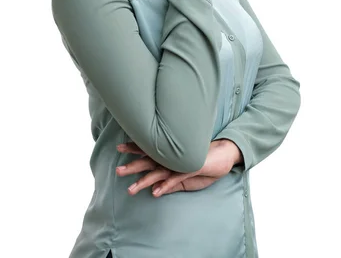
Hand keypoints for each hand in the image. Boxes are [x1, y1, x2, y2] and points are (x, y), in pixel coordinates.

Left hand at [116, 139, 242, 196]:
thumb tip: (154, 189)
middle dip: (132, 166)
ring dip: (144, 181)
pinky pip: (175, 178)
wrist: (223, 155)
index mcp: (169, 155)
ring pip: (159, 172)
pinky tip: (155, 193)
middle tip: (117, 170)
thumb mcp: (184, 176)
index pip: (148, 151)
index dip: (134, 148)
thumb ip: (170, 181)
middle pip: (148, 161)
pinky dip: (165, 185)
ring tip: (131, 190)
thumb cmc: (204, 163)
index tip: (119, 147)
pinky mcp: (190, 169)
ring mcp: (180, 163)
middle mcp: (172, 157)